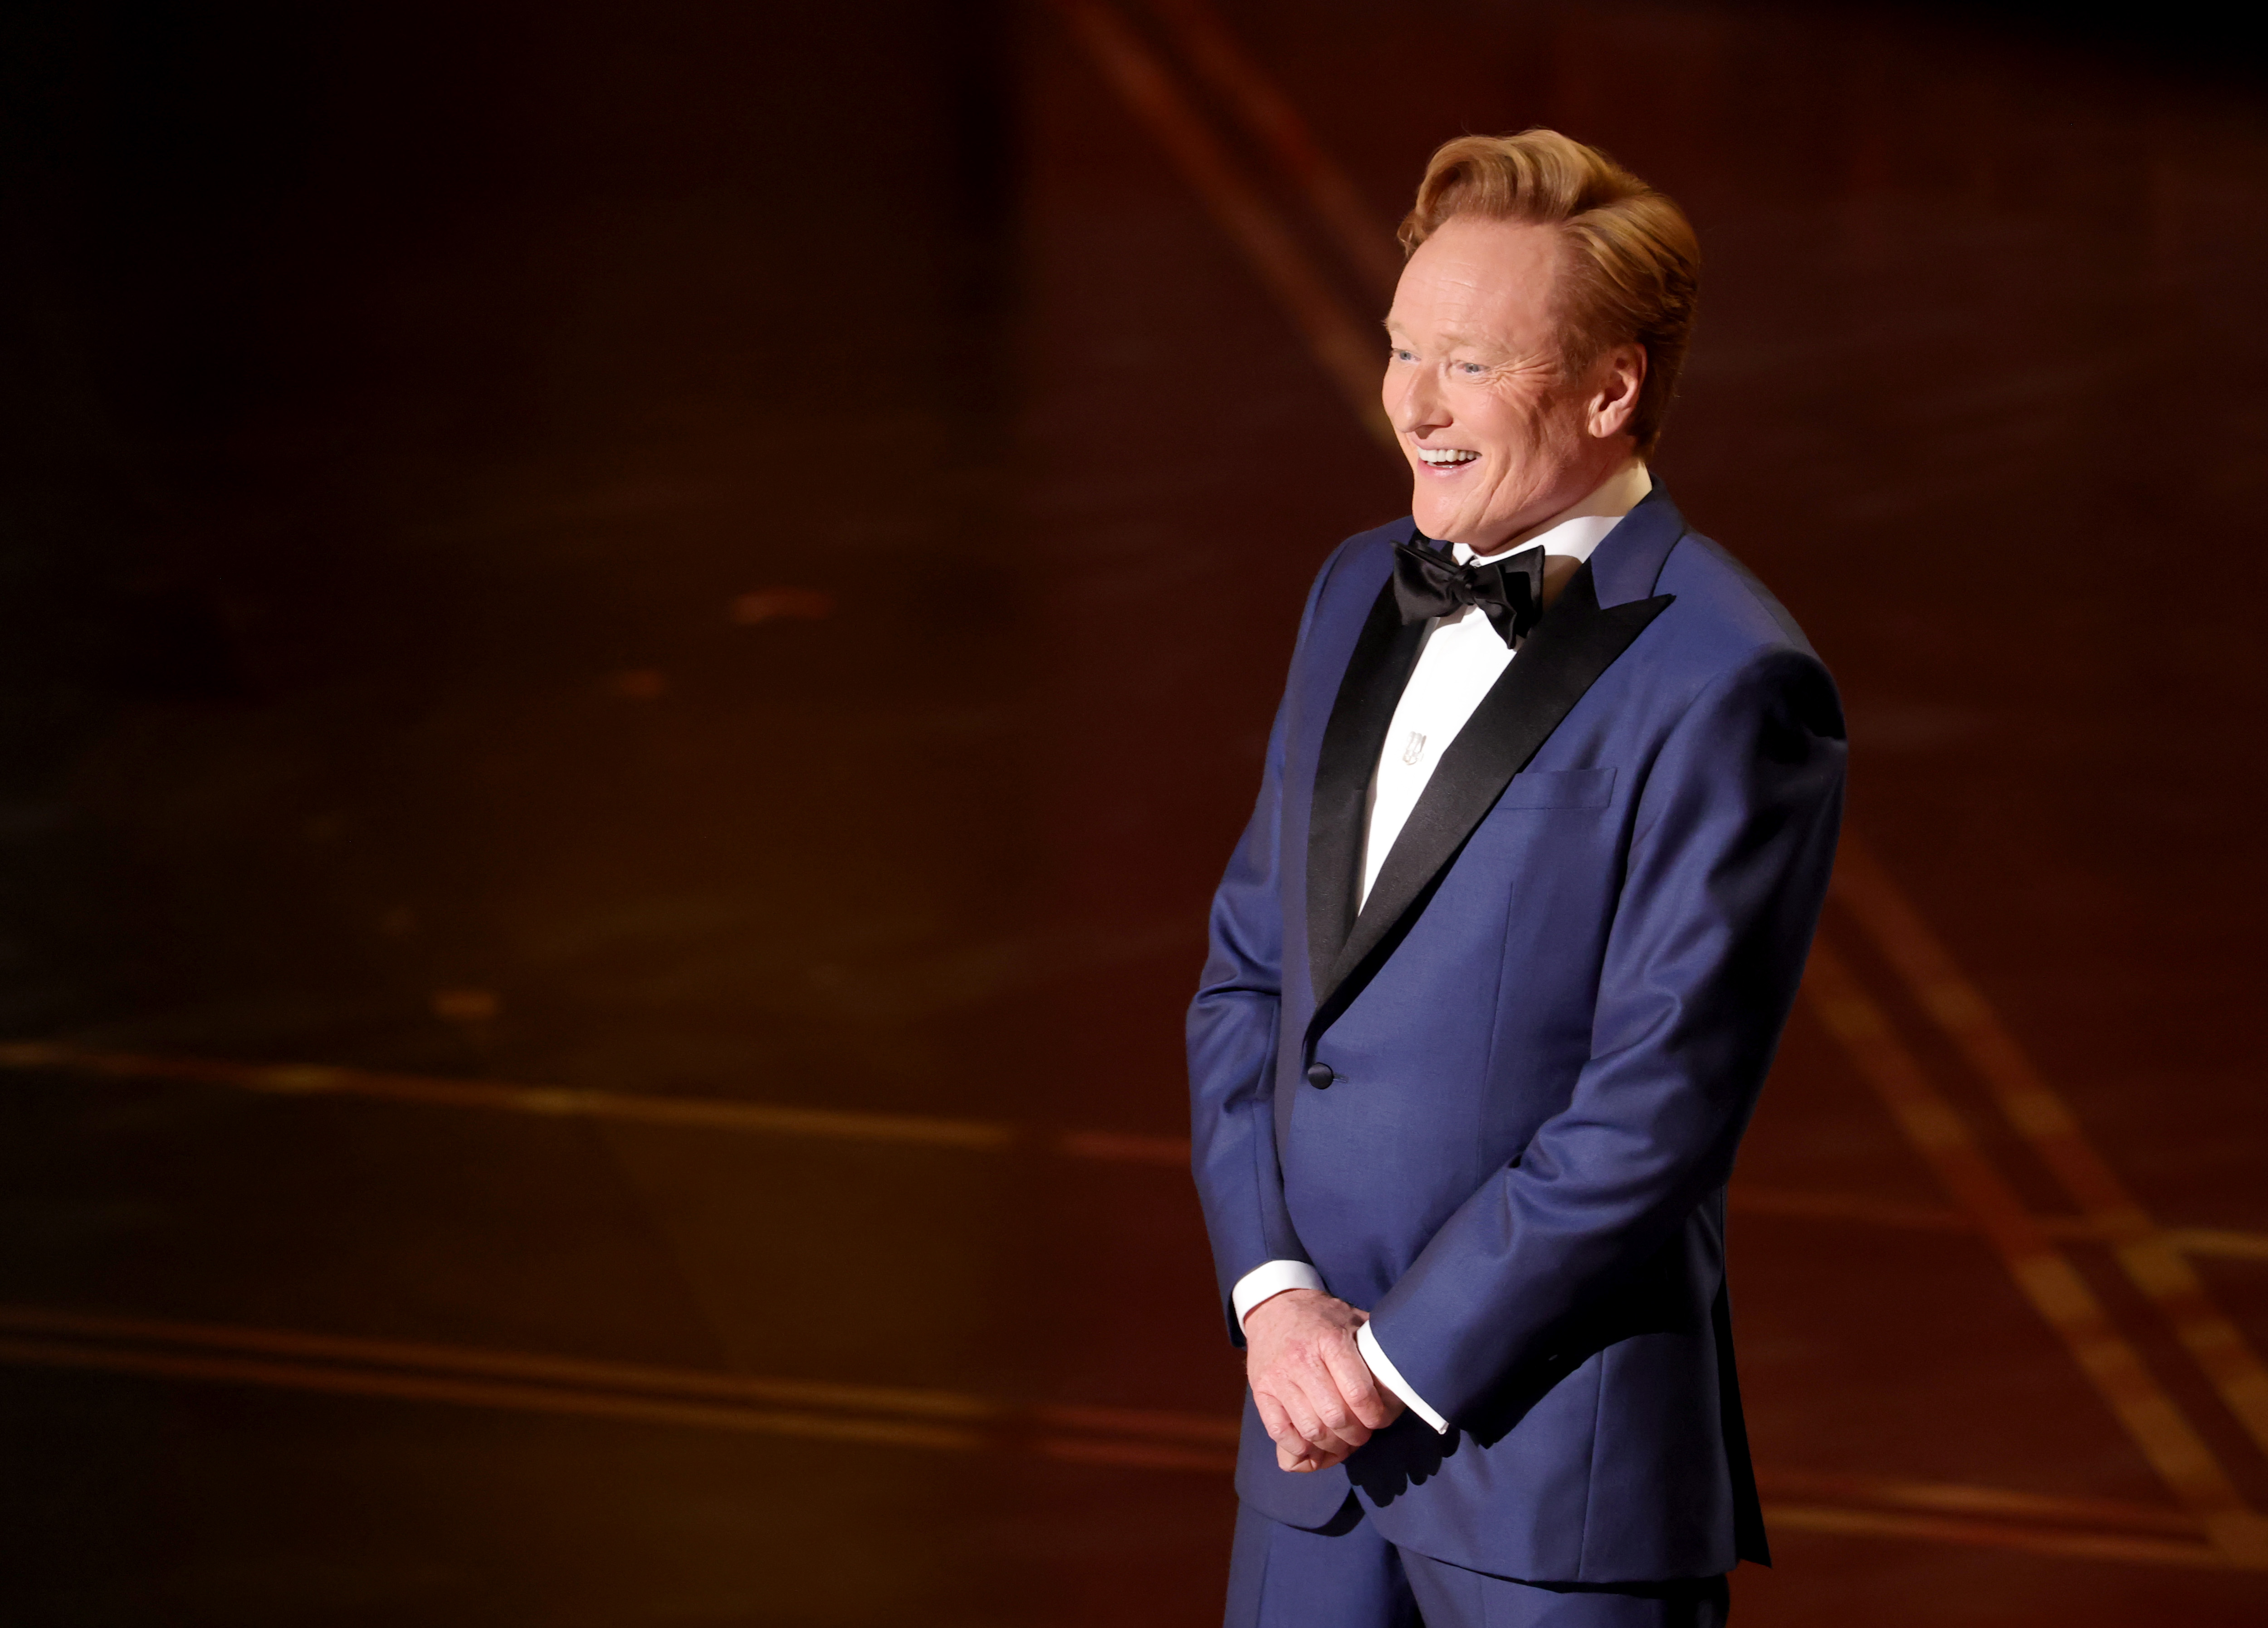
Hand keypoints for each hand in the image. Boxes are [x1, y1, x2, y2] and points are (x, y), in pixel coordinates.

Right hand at [1243, 1288, 1404, 1472]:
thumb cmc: (1322, 1318)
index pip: (1358, 1393)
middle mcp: (1301, 1359)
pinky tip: (1314, 1444)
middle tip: (1363, 1434)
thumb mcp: (1353, 1320)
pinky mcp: (1261, 1391)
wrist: (1273, 1305)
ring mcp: (1278, 1377)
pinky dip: (1300, 1447)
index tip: (1380, 1419)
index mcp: (1330, 1340)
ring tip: (1342, 1442)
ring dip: (1332, 1445)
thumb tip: (1402, 1380)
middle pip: (1335, 1417)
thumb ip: (1374, 1348)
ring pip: (1310, 1430)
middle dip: (1356, 1435)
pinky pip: (1280, 1433)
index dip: (1376, 1416)